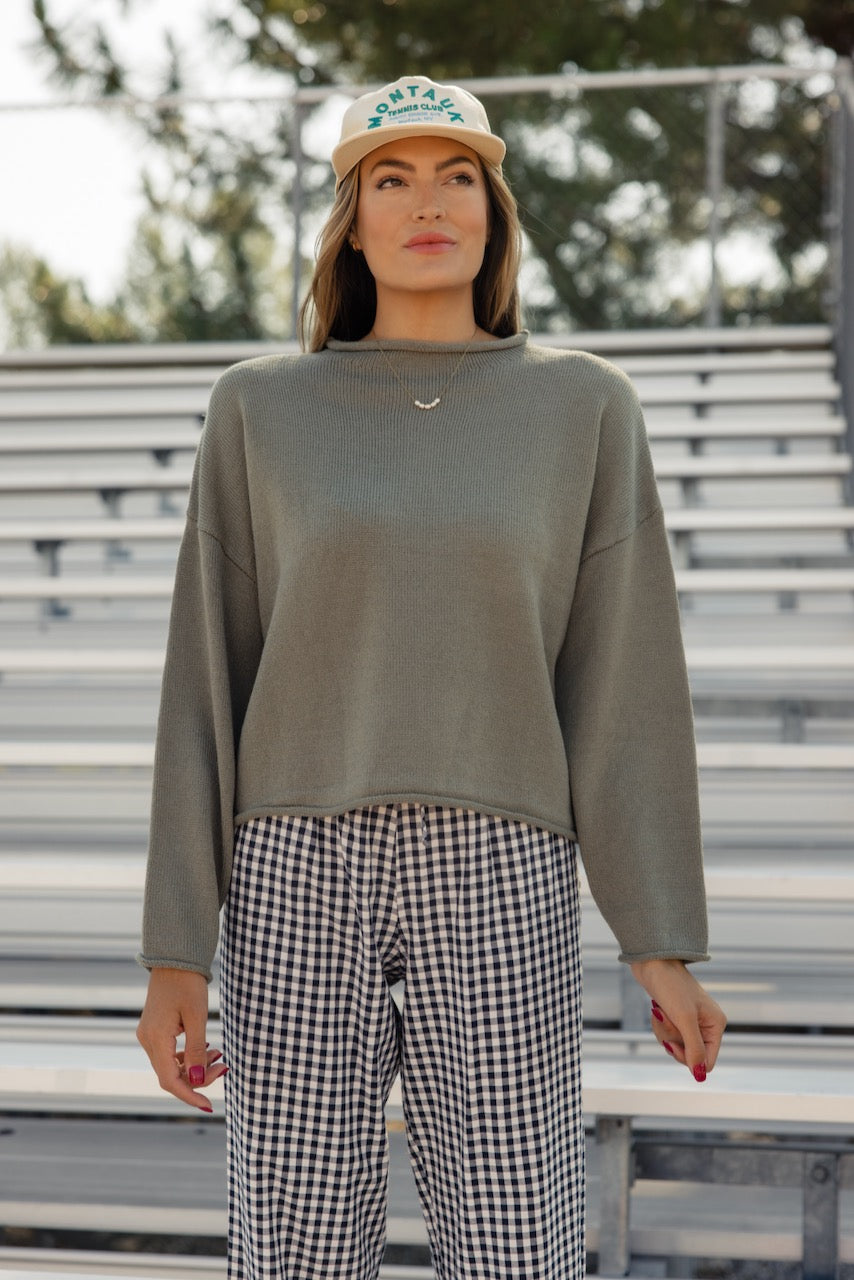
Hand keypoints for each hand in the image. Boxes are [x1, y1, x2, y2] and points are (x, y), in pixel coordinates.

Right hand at [136, 967, 226, 1112]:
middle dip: (197, 1078)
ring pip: (171, 1065)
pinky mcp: (155, 1029)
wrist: (175, 958)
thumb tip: (197, 1079)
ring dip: (194, 1066)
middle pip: (171, 1074)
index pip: (170, 1080)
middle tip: (223, 1067)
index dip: (189, 1095)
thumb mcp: (197, 1017)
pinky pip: (169, 1053)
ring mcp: (149, 1034)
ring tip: (218, 1055)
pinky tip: (206, 1047)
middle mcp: (147, 1040)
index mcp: (155, 1038)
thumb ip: (196, 1050)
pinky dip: (188, 1055)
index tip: (208, 1105)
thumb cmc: (187, 983)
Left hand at [629, 957, 725, 1081]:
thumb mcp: (684, 1019)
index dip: (690, 1059)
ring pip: (676, 1045)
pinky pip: (668, 1035)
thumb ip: (694, 1048)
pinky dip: (660, 1026)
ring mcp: (691, 1021)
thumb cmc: (671, 986)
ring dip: (664, 1032)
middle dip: (673, 1040)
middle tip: (666, 1020)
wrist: (652, 962)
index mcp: (716, 1024)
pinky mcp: (676, 1017)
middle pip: (690, 1054)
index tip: (673, 1045)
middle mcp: (706, 1024)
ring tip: (660, 1011)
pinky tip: (657, 1010)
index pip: (708, 1061)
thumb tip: (700, 1075)